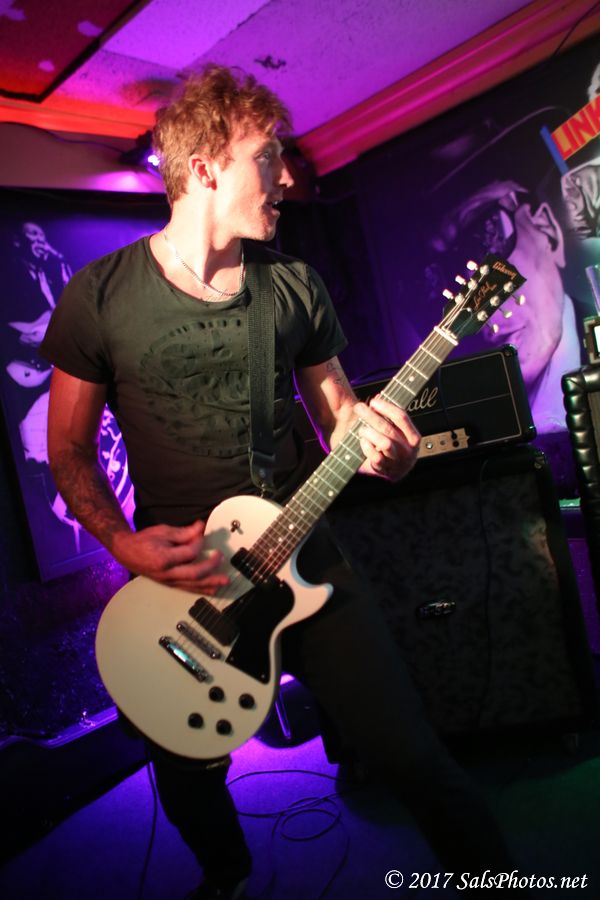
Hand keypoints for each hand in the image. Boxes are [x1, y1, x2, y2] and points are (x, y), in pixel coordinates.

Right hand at [112, 520, 228, 593]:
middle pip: (194, 574)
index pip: (189, 553)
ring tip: (224, 581)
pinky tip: (212, 588)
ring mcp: (168, 581)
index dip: (199, 542)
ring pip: (193, 585)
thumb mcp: (163, 531)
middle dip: (211, 567)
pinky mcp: (169, 584)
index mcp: (164, 559)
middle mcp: (167, 574)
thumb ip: (183, 532)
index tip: (201, 534)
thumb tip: (201, 528)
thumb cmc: (143, 541)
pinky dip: (201, 589)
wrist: (126, 552)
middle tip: (221, 557)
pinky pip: (188, 588)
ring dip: (210, 583)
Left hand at [355, 394, 419, 481]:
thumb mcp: (395, 431)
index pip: (402, 417)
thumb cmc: (391, 448)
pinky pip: (376, 457)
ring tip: (361, 428)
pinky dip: (367, 447)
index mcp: (413, 437)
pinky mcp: (385, 470)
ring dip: (370, 433)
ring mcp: (397, 461)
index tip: (374, 401)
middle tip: (360, 408)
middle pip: (389, 428)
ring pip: (384, 443)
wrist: (389, 472)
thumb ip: (389, 415)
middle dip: (372, 416)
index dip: (386, 407)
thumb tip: (380, 396)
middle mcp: (408, 450)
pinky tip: (363, 441)